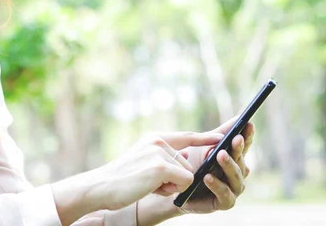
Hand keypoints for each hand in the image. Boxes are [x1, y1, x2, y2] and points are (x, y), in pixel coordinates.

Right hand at [91, 131, 223, 210]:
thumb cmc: (123, 180)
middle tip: (150, 182)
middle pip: (188, 164)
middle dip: (175, 179)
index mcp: (155, 138)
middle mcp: (158, 141)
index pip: (187, 136)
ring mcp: (160, 152)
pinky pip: (184, 181)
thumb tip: (188, 167)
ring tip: (148, 184)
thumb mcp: (144, 162)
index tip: (222, 136)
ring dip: (172, 186)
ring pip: (187, 174)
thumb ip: (164, 158)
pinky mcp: (161, 166)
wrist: (102, 186)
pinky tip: (151, 188)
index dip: (206, 137)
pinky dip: (171, 190)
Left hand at [178, 118, 254, 213]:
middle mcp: (238, 173)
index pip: (244, 145)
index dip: (248, 135)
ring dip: (228, 165)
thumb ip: (216, 135)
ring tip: (219, 155)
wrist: (178, 188)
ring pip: (236, 177)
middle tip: (235, 138)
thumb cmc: (192, 165)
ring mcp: (234, 188)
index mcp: (235, 158)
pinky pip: (224, 193)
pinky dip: (216, 184)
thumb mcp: (202, 147)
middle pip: (241, 159)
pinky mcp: (225, 202)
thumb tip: (236, 119)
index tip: (249, 123)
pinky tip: (207, 177)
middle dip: (238, 148)